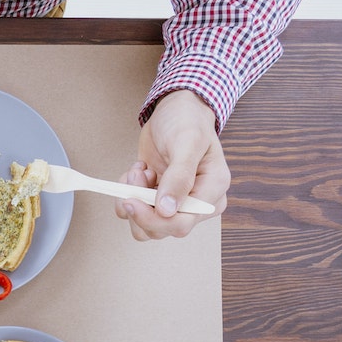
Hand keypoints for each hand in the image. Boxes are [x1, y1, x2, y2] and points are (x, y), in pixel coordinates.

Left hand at [118, 89, 228, 240]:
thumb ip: (179, 176)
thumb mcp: (187, 142)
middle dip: (140, 205)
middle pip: (161, 230)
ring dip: (132, 199)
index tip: (132, 200)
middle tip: (138, 174)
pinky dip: (128, 194)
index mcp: (213, 191)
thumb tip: (167, 210)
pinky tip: (140, 172)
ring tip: (140, 171)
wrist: (175, 111)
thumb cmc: (187, 121)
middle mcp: (197, 203)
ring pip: (144, 226)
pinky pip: (134, 213)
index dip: (153, 219)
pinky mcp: (158, 201)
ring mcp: (176, 204)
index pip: (182, 224)